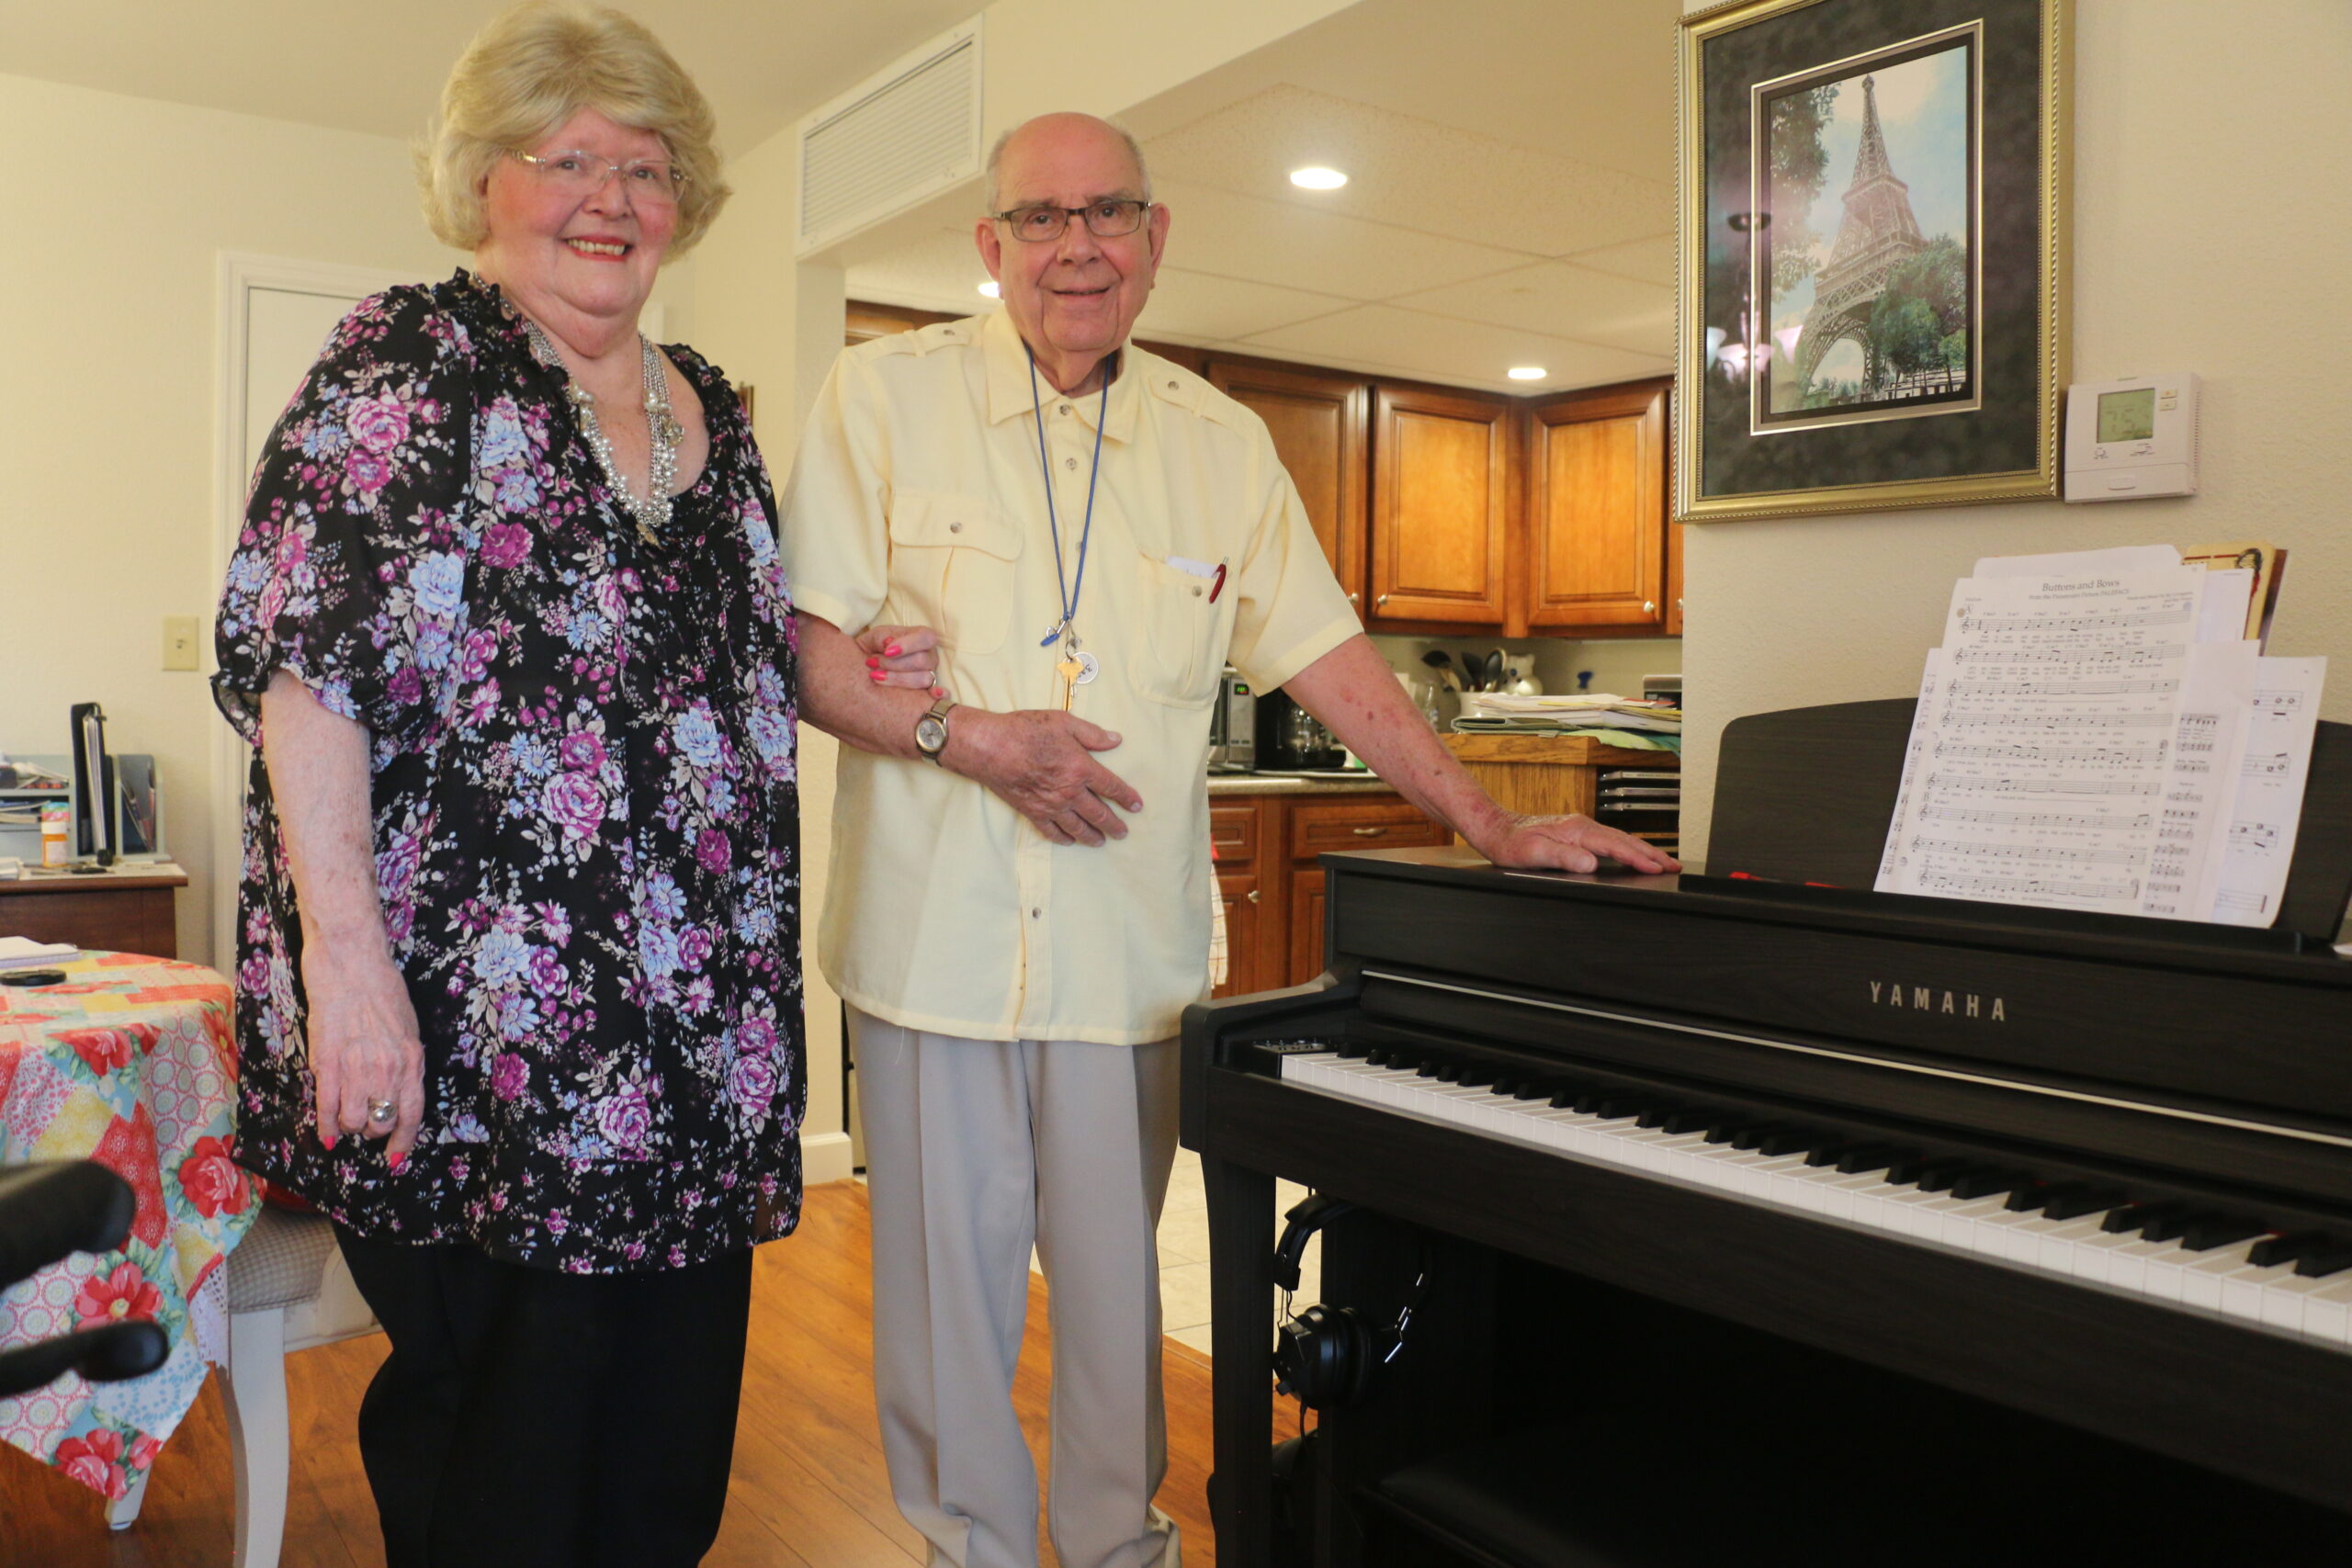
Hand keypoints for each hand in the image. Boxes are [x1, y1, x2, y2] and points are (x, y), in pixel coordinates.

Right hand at [299, 946, 425, 1162]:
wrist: (351, 965)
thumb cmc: (381, 990)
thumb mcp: (407, 1028)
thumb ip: (403, 1060)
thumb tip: (397, 1089)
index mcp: (411, 1060)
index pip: (412, 1114)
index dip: (403, 1140)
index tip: (396, 1157)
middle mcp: (387, 1069)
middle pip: (381, 1122)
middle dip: (374, 1129)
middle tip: (366, 1122)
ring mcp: (356, 1068)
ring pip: (354, 1121)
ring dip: (350, 1126)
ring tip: (347, 1116)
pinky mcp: (327, 1063)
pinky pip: (327, 1109)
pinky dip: (326, 1127)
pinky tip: (327, 1135)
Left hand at [856, 624, 944, 697]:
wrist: (861, 673)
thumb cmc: (870, 652)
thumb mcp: (871, 639)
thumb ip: (880, 637)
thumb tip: (889, 642)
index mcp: (921, 638)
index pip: (926, 638)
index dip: (908, 645)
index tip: (887, 652)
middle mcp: (929, 656)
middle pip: (922, 660)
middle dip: (894, 664)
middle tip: (872, 663)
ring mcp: (930, 676)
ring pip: (924, 679)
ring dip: (898, 679)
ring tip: (876, 675)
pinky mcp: (926, 694)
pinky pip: (942, 695)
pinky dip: (940, 694)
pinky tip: (935, 694)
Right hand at [953, 708, 1144, 845]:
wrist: (990, 747)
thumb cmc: (1026, 730)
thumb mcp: (1063, 722)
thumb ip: (1092, 734)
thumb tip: (1116, 740)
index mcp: (1081, 768)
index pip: (1112, 787)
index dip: (1127, 798)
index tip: (1137, 806)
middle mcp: (1070, 792)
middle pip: (1099, 814)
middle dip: (1114, 825)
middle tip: (1123, 833)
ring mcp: (1051, 805)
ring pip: (1078, 827)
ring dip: (1092, 836)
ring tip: (1101, 841)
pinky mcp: (1032, 812)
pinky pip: (1052, 831)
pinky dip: (1063, 838)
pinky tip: (1069, 841)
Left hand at [1470, 812, 1680, 875]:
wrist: (1496, 829)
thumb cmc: (1511, 843)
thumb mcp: (1533, 853)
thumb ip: (1563, 857)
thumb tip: (1591, 863)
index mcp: (1576, 830)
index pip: (1616, 846)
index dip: (1639, 858)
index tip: (1658, 868)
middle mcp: (1582, 826)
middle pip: (1625, 840)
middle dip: (1652, 854)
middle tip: (1675, 866)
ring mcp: (1580, 828)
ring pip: (1620, 839)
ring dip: (1643, 851)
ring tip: (1663, 862)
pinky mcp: (1576, 833)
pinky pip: (1610, 841)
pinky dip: (1627, 848)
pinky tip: (1633, 856)